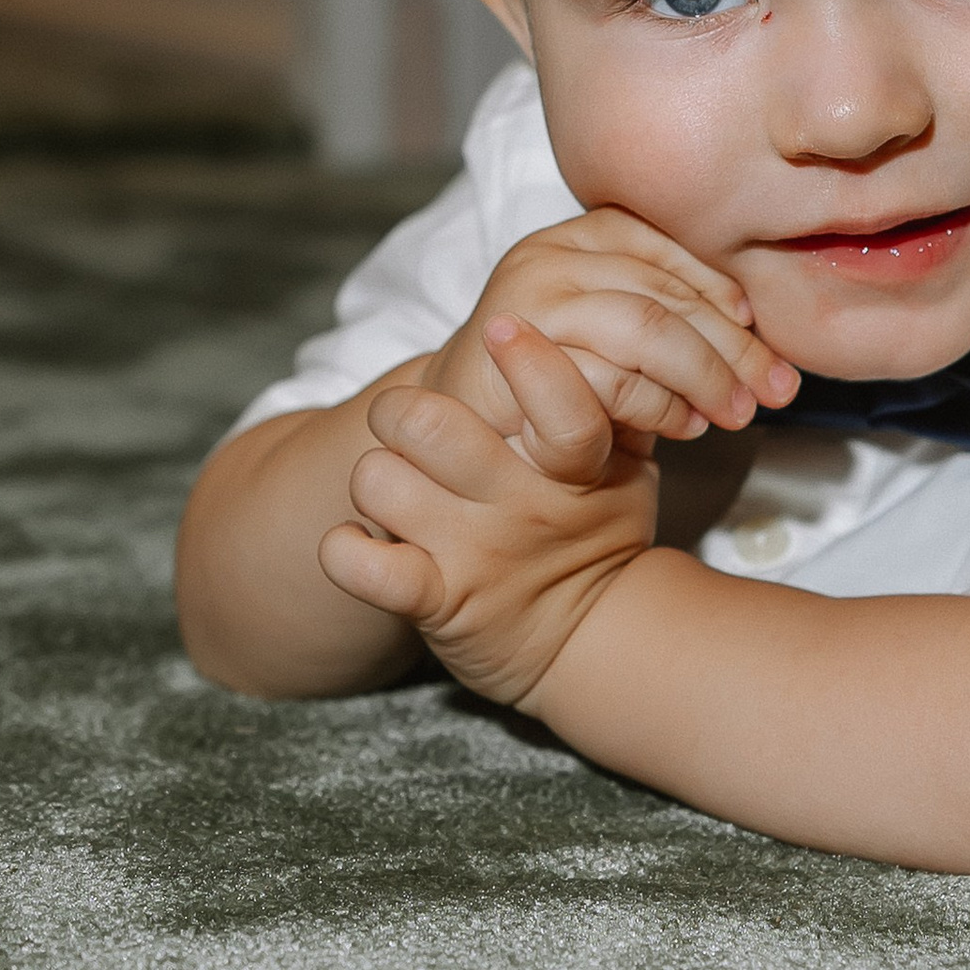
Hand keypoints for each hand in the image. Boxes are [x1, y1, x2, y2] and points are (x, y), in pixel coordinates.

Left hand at [321, 316, 662, 707]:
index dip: (531, 361)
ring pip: (378, 480)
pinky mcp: (434, 600)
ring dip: (374, 475)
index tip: (504, 327)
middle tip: (409, 421)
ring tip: (396, 485)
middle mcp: (523, 508)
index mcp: (577, 469)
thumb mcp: (627, 471)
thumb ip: (616, 404)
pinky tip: (360, 541)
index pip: (565, 409)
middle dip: (402, 410)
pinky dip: (343, 547)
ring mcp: (475, 554)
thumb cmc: (596, 531)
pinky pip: (356, 563)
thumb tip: (599, 325)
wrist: (590, 644)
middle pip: (430, 427)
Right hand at [425, 209, 795, 450]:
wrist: (463, 429)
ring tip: (735, 413)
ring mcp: (532, 298)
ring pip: (648, 327)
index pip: (669, 249)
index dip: (724, 294)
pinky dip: (661, 405)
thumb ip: (676, 323)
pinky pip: (613, 374)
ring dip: (705, 376)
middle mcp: (552, 254)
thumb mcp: (622, 338)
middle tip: (775, 390)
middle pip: (668, 293)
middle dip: (734, 347)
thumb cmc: (555, 384)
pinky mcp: (521, 353)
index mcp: (582, 235)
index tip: (763, 336)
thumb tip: (765, 348)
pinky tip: (685, 426)